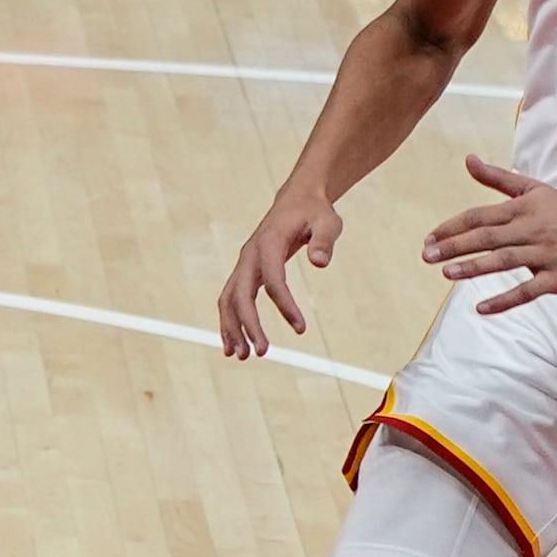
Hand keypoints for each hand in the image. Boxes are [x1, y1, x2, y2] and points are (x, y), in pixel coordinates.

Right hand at [217, 183, 342, 357]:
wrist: (297, 199)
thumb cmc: (315, 212)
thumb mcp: (328, 222)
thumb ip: (324, 241)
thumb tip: (320, 264)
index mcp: (268, 242)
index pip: (272, 279)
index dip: (285, 305)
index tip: (302, 329)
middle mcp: (250, 254)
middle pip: (240, 293)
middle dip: (248, 324)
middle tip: (263, 353)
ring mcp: (244, 263)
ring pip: (229, 298)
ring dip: (232, 327)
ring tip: (243, 356)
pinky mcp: (246, 271)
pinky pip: (232, 298)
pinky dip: (230, 321)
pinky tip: (236, 344)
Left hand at [421, 155, 556, 309]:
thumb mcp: (533, 189)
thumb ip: (498, 178)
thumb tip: (467, 160)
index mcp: (522, 209)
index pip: (479, 216)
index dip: (452, 227)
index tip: (429, 239)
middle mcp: (531, 229)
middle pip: (486, 237)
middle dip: (454, 246)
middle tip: (426, 256)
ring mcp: (545, 254)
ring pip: (504, 261)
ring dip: (474, 267)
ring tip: (446, 274)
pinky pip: (529, 290)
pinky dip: (505, 300)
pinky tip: (481, 308)